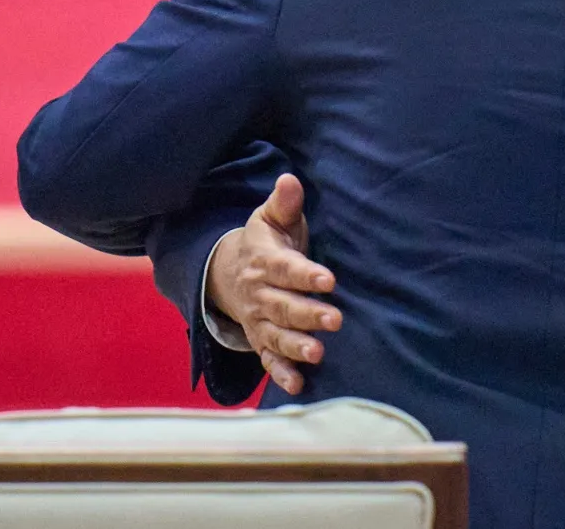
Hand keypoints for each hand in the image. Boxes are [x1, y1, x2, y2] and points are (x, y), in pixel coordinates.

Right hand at [205, 175, 341, 394]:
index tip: (329, 279)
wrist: (228, 273)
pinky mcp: (261, 341)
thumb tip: (290, 179)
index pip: (286, 268)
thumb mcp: (270, 219)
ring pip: (276, 335)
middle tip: (335, 320)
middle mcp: (260, 294)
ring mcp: (258, 320)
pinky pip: (268, 360)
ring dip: (296, 346)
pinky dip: (281, 373)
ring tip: (317, 353)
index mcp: (264, 262)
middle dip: (308, 314)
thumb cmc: (264, 243)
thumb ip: (284, 203)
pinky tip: (298, 385)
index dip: (306, 274)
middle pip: (283, 306)